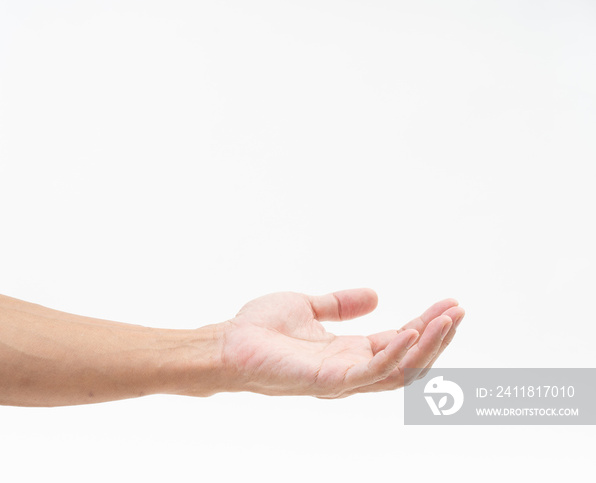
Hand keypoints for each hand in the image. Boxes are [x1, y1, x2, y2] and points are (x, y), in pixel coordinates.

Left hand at [220, 289, 464, 397]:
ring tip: (449, 318)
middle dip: (437, 336)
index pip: (398, 341)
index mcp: (348, 352)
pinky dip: (396, 353)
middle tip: (459, 309)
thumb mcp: (309, 307)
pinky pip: (371, 372)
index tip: (449, 303)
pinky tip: (413, 331)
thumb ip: (340, 305)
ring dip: (427, 346)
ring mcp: (341, 378)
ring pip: (399, 370)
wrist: (227, 342)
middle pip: (407, 359)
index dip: (425, 325)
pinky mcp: (327, 381)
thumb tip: (375, 295)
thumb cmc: (260, 329)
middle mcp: (350, 368)